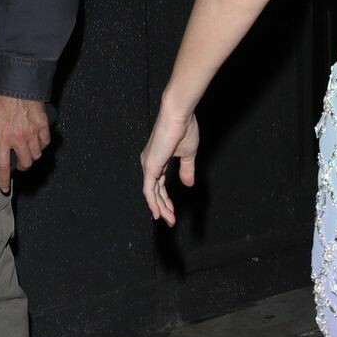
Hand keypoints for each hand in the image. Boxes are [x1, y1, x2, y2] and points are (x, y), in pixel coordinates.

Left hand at [0, 94, 50, 194]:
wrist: (15, 82)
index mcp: (2, 138)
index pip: (3, 166)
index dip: (4, 180)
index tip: (5, 188)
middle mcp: (19, 138)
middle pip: (25, 163)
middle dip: (21, 168)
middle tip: (18, 165)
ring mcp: (32, 132)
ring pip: (37, 154)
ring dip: (32, 157)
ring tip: (27, 153)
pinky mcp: (43, 124)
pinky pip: (46, 141)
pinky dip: (42, 145)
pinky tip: (37, 142)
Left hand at [141, 105, 198, 225]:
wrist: (179, 116)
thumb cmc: (184, 129)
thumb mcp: (188, 154)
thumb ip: (187, 170)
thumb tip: (189, 184)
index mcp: (157, 159)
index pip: (159, 185)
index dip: (165, 199)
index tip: (173, 211)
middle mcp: (149, 163)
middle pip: (154, 191)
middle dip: (163, 206)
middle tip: (171, 220)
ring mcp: (148, 165)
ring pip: (151, 193)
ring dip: (160, 207)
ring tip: (169, 219)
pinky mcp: (150, 166)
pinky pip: (149, 190)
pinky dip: (153, 202)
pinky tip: (158, 212)